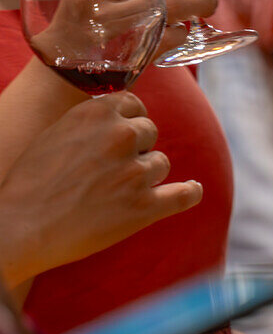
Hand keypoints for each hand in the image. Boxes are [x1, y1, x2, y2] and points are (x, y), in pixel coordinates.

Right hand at [0, 92, 201, 289]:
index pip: (135, 105)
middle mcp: (121, 136)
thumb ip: (92, 123)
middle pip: (150, 133)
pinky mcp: (144, 206)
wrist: (19, 228)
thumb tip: (121, 117)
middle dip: (136, 148)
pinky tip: (192, 190)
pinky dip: (190, 193)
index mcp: (97, 113)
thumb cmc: (30, 184)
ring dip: (145, 176)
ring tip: (112, 193)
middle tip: (109, 169)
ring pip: (160, 164)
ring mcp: (135, 172)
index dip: (130, 121)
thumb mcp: (57, 134)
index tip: (123, 135)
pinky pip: (184, 195)